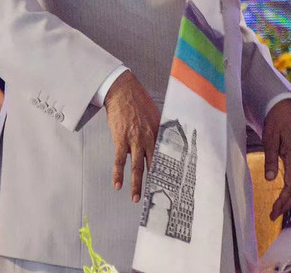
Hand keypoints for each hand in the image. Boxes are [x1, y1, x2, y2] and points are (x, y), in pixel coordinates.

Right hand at [102, 70, 160, 201]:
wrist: (123, 92)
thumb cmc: (139, 102)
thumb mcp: (155, 115)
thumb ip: (159, 130)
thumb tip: (165, 141)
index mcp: (159, 133)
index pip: (166, 155)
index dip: (169, 170)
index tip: (172, 183)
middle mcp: (149, 138)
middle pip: (154, 164)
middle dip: (156, 182)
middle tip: (158, 196)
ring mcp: (135, 140)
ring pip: (137, 166)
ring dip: (137, 184)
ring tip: (137, 199)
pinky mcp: (121, 140)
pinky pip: (119, 160)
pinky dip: (118, 174)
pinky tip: (117, 185)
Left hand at [262, 99, 290, 219]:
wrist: (286, 109)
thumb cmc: (276, 121)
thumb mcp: (270, 137)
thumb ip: (270, 158)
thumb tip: (270, 179)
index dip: (283, 200)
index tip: (273, 212)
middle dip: (286, 204)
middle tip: (273, 216)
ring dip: (290, 199)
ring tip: (278, 211)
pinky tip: (286, 198)